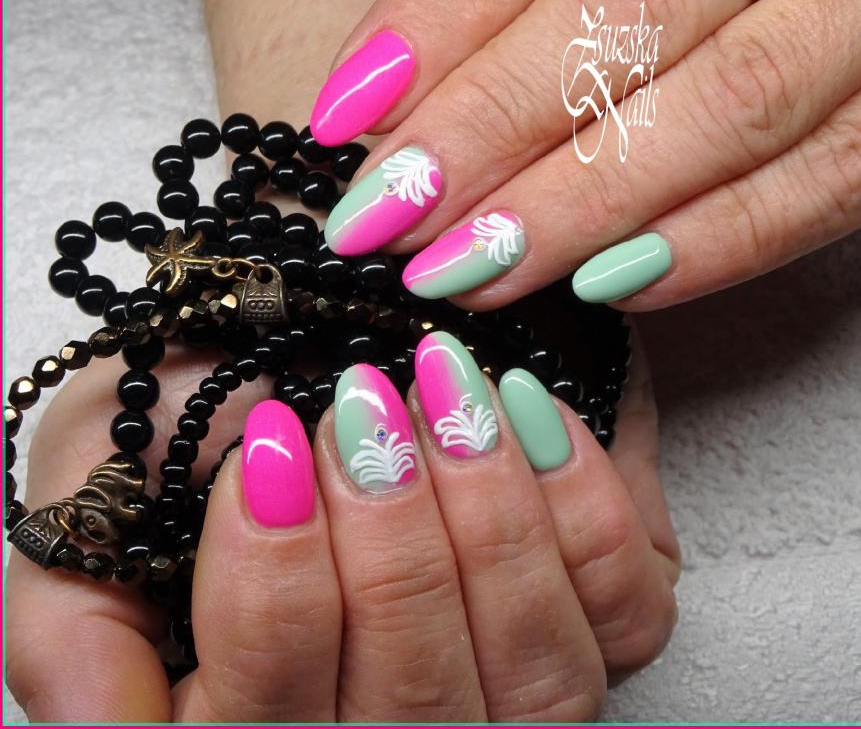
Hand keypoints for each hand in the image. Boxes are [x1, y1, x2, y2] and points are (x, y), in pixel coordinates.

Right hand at [5, 333, 678, 721]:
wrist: (308, 327)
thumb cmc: (202, 420)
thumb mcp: (92, 512)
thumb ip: (76, 642)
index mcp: (270, 726)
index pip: (273, 719)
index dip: (276, 584)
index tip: (273, 445)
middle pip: (418, 704)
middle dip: (392, 542)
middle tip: (361, 404)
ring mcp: (520, 685)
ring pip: (538, 675)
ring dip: (490, 522)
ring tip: (443, 394)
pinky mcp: (608, 617)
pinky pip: (628, 607)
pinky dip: (582, 505)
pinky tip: (522, 408)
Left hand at [309, 0, 860, 307]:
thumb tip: (409, 93)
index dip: (431, 29)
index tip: (343, 119)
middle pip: (619, 21)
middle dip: (485, 129)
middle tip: (382, 220)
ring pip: (722, 109)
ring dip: (581, 201)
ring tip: (469, 271)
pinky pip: (836, 183)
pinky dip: (719, 238)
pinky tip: (616, 287)